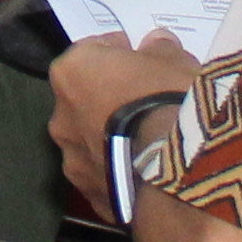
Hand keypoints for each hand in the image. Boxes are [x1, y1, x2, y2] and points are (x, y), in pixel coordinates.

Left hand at [48, 29, 200, 220]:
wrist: (179, 170)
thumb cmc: (170, 99)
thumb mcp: (175, 61)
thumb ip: (159, 49)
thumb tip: (156, 44)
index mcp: (72, 72)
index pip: (92, 52)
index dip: (119, 54)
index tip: (142, 60)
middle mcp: (61, 116)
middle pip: (85, 100)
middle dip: (110, 99)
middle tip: (146, 103)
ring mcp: (72, 161)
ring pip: (90, 142)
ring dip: (110, 139)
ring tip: (149, 145)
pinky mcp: (90, 197)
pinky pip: (105, 176)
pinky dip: (120, 173)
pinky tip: (147, 174)